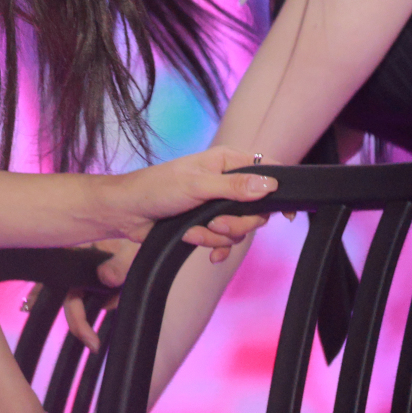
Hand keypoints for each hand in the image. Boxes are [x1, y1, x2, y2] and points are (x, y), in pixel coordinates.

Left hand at [122, 145, 276, 249]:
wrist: (127, 213)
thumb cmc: (156, 188)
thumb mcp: (196, 185)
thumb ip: (234, 187)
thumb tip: (270, 185)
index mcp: (226, 161)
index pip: (266, 168)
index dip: (280, 188)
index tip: (285, 212)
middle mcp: (226, 182)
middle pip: (257, 208)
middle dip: (237, 223)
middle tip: (214, 223)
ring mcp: (217, 205)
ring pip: (241, 229)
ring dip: (217, 236)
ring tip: (193, 231)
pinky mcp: (207, 225)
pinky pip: (226, 242)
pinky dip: (215, 248)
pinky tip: (204, 251)